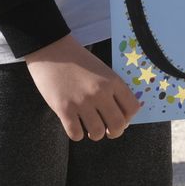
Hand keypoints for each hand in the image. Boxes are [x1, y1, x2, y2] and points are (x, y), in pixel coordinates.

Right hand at [24, 34, 141, 140]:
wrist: (51, 51)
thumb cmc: (78, 61)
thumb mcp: (102, 71)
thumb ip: (112, 90)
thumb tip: (120, 116)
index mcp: (113, 81)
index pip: (132, 108)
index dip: (128, 118)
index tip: (121, 119)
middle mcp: (100, 93)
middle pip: (118, 125)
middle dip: (114, 132)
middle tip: (108, 131)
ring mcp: (82, 102)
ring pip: (97, 133)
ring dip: (95, 134)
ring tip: (90, 128)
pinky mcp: (64, 109)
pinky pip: (76, 134)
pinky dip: (77, 134)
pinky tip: (75, 126)